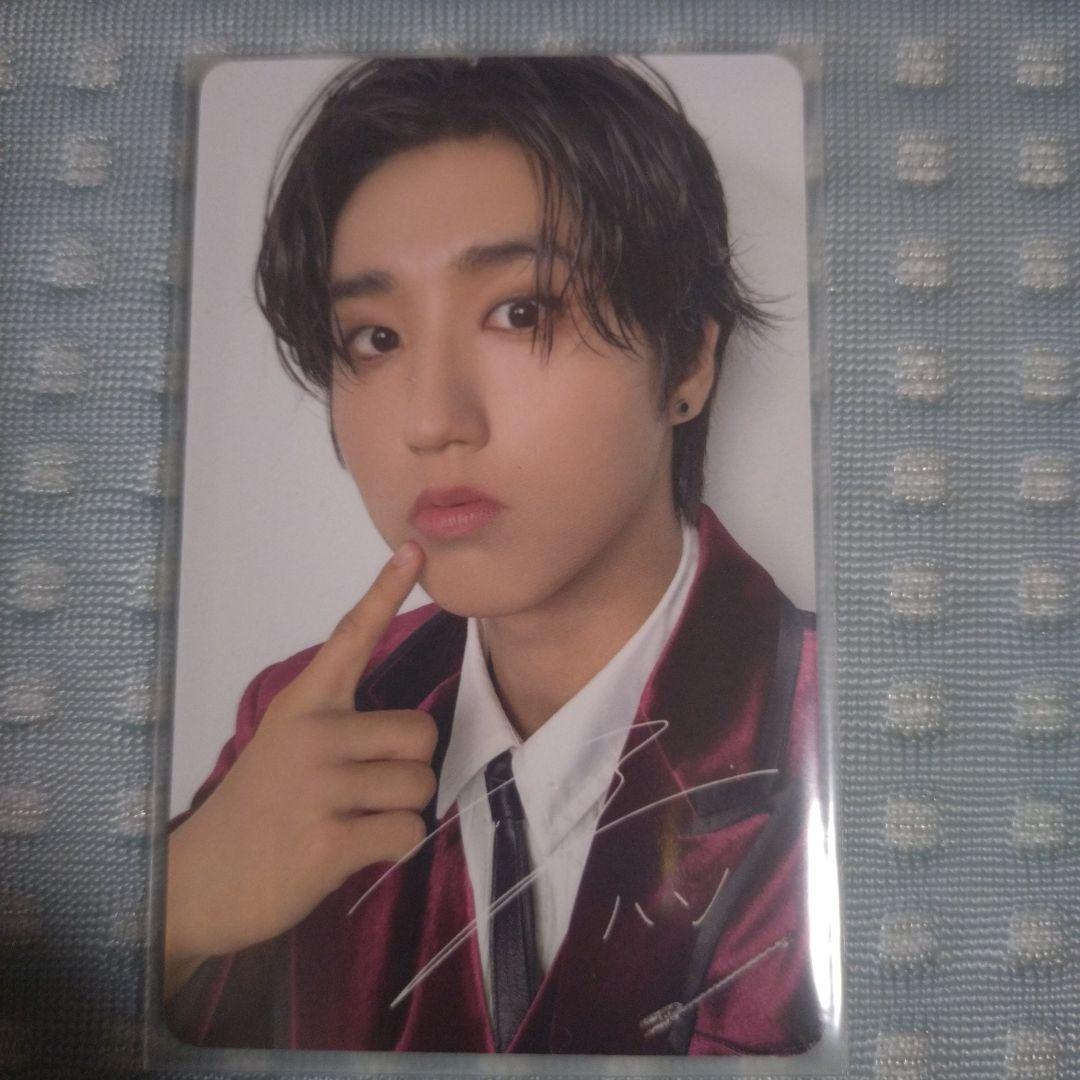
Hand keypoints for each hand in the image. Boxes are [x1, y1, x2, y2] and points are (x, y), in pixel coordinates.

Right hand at [164, 541, 433, 999]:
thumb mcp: (286, 747)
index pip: (352, 636)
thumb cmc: (259, 809)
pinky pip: (406, 833)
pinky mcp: (327, 841)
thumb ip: (342, 728)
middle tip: (364, 792)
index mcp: (302, 705)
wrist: (202, 882)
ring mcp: (318, 787)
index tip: (415, 550)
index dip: (386, 591)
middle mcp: (312, 735)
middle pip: (420, 732)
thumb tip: (416, 737)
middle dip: (408, 768)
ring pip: (419, 786)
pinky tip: (350, 850)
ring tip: (350, 821)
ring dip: (399, 811)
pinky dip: (392, 848)